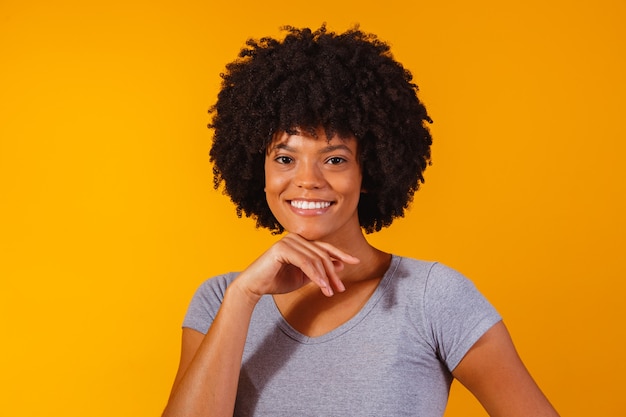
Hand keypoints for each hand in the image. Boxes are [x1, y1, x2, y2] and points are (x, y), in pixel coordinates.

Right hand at [234, 234, 359, 299]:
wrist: (254, 286)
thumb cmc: (277, 281)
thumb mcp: (304, 276)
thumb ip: (319, 269)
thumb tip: (340, 264)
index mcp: (300, 241)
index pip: (324, 247)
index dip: (341, 254)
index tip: (355, 262)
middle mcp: (295, 238)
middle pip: (322, 255)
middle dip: (333, 273)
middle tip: (340, 289)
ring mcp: (288, 241)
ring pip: (315, 259)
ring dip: (325, 277)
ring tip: (330, 292)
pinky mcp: (281, 248)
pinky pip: (305, 263)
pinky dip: (315, 275)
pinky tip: (322, 286)